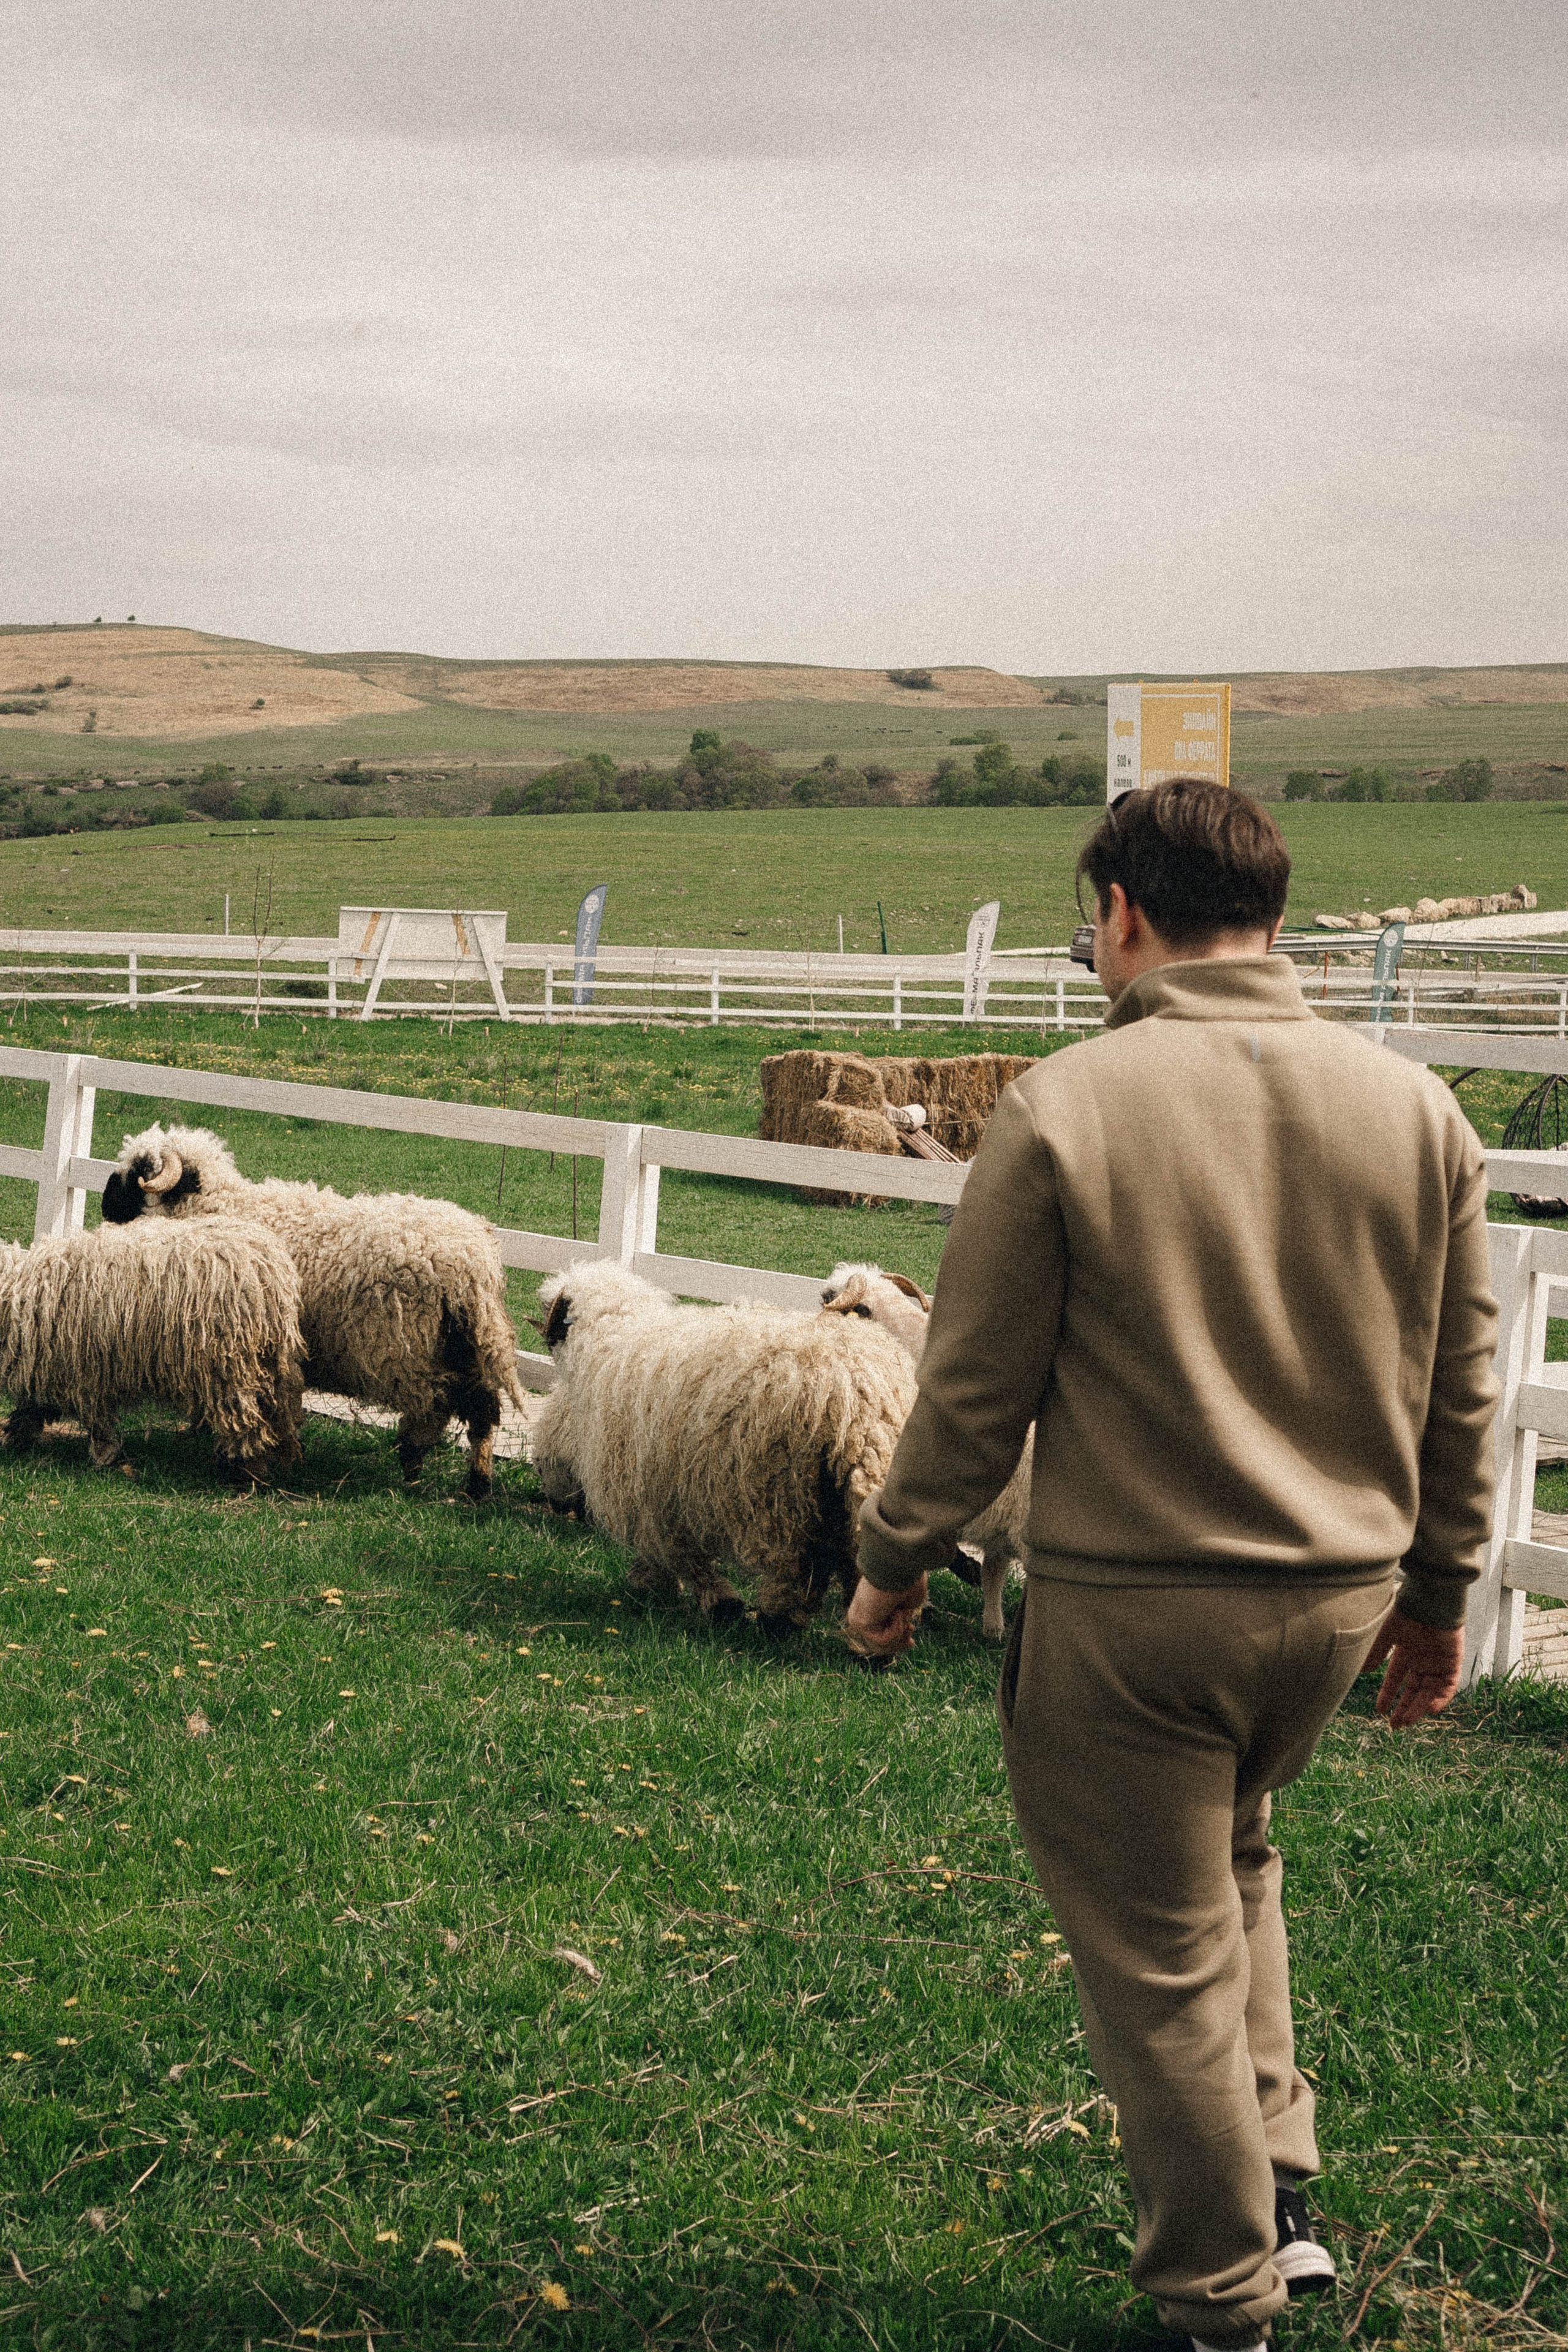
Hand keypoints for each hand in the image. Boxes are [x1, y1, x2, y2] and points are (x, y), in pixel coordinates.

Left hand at [845, 1573, 927, 1658]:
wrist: (900, 1566)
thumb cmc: (907, 1579)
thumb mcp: (907, 1605)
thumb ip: (901, 1621)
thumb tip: (904, 1639)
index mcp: (872, 1607)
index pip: (880, 1633)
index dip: (897, 1640)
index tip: (912, 1640)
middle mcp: (861, 1613)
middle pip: (878, 1644)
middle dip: (898, 1644)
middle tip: (912, 1642)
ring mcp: (858, 1618)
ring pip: (880, 1646)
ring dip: (899, 1633)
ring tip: (902, 1615)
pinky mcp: (859, 1622)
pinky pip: (882, 1640)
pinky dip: (896, 1629)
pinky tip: (896, 1612)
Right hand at [1363, 1605, 1463, 1727]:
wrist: (1431, 1601)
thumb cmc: (1407, 1613)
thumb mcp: (1386, 1634)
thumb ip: (1375, 1653)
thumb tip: (1362, 1671)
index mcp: (1405, 1652)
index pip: (1395, 1679)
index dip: (1388, 1695)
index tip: (1379, 1711)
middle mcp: (1421, 1660)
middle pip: (1413, 1690)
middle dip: (1404, 1708)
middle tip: (1396, 1726)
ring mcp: (1438, 1663)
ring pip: (1429, 1692)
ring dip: (1419, 1707)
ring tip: (1407, 1721)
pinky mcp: (1453, 1663)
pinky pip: (1449, 1687)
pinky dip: (1441, 1699)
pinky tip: (1429, 1709)